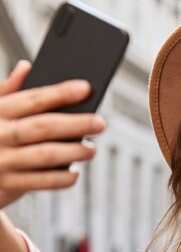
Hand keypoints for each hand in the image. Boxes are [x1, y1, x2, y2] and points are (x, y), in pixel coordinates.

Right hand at [0, 61, 105, 208]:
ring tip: (91, 150)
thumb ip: (7, 92)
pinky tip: (74, 173)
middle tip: (100, 123)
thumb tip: (26, 67)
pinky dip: (62, 178)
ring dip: (74, 152)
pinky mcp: (9, 184)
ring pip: (45, 155)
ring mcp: (3, 161)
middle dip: (76, 124)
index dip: (61, 93)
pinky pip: (42, 182)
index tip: (86, 89)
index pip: (33, 99)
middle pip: (43, 127)